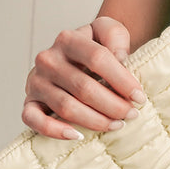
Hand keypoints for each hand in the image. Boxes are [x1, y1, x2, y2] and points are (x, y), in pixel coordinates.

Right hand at [21, 16, 146, 139]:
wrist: (75, 62)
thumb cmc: (96, 51)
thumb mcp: (109, 33)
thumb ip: (115, 35)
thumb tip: (120, 56)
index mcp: (68, 40)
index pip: (97, 58)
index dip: (122, 80)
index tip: (139, 97)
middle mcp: (48, 59)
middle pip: (84, 87)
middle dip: (113, 105)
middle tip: (131, 114)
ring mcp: (36, 82)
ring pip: (66, 107)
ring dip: (95, 120)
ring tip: (116, 125)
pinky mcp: (30, 103)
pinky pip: (34, 119)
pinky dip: (55, 130)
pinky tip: (77, 136)